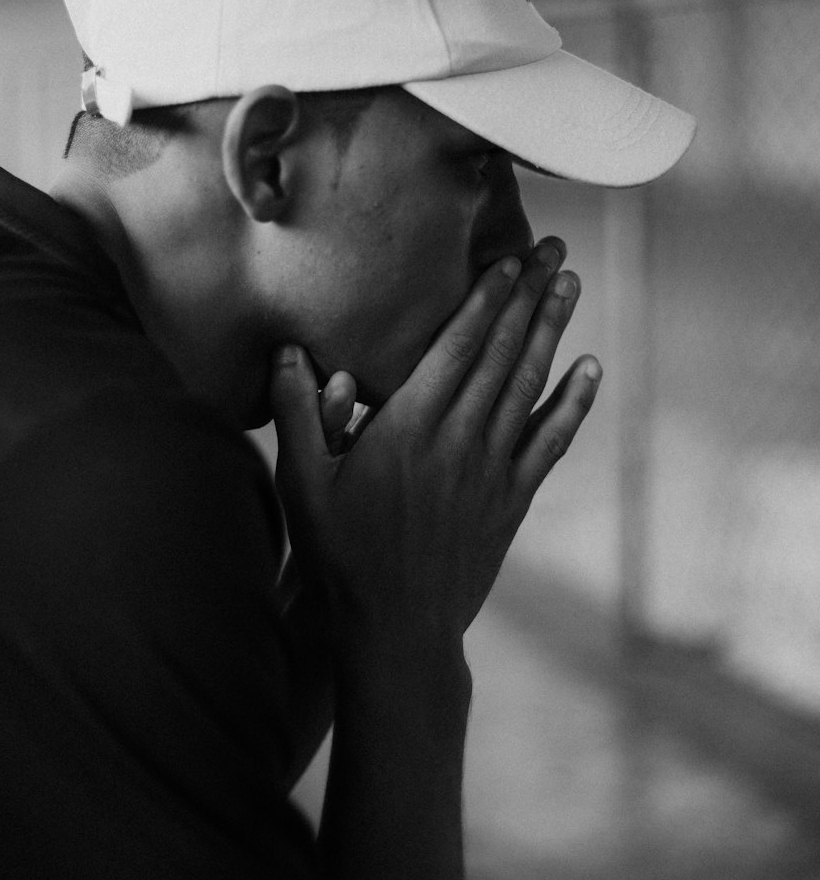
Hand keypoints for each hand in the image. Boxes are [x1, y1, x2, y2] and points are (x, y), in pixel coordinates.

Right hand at [270, 239, 601, 651]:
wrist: (396, 629)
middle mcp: (459, 438)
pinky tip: (591, 368)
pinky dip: (574, 402)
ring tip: (570, 286)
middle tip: (552, 250)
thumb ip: (297, 413)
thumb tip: (287, 350)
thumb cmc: (341, 555)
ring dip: (553, 331)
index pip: (456, 346)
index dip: (486, 298)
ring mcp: (492, 469)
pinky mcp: (511, 500)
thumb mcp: (303, 483)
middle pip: (502, 353)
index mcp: (409, 426)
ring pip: (530, 386)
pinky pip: (551, 441)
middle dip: (528, 296)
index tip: (508, 259)